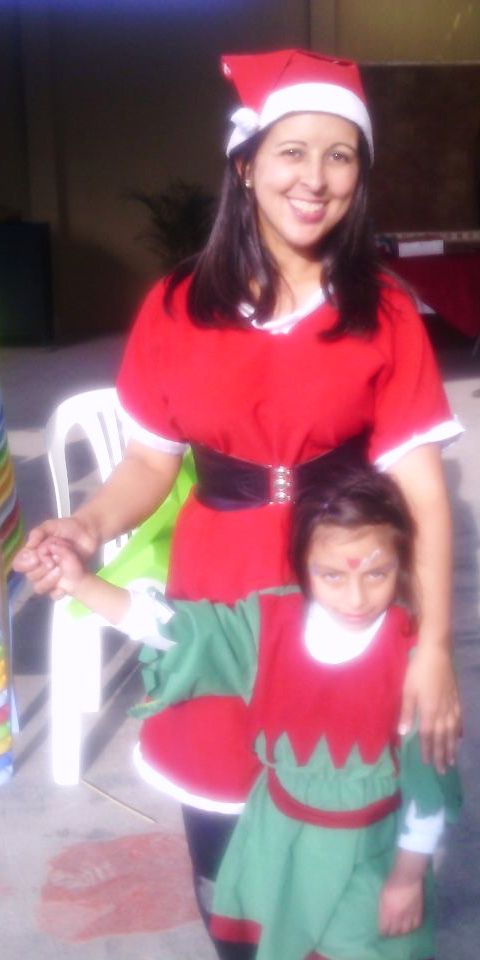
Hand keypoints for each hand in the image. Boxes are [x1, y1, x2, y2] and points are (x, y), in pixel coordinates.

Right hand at [13, 517, 98, 598]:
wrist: (87, 532)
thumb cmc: (66, 528)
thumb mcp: (50, 526)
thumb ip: (37, 534)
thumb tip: (29, 546)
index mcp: (33, 554)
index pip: (19, 565)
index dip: (26, 563)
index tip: (37, 557)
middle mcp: (39, 567)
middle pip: (30, 577)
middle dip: (42, 568)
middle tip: (56, 558)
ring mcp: (51, 576)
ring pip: (40, 587)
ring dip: (49, 579)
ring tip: (61, 568)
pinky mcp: (64, 583)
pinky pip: (54, 594)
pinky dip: (57, 592)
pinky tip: (64, 586)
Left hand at [378, 871, 423, 936]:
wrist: (407, 876)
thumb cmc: (392, 883)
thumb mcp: (383, 896)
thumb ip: (383, 908)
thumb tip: (383, 918)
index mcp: (387, 911)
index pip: (384, 928)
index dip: (383, 932)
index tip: (382, 932)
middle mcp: (398, 916)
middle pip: (395, 932)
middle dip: (392, 933)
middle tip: (390, 931)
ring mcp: (409, 915)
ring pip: (406, 930)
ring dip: (402, 931)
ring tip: (400, 929)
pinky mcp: (418, 912)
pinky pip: (416, 924)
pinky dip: (413, 926)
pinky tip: (410, 925)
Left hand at [398, 644, 460, 773]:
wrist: (437, 653)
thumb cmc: (418, 671)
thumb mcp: (408, 690)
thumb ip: (406, 712)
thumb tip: (403, 733)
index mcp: (429, 711)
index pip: (428, 735)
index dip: (427, 750)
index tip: (427, 763)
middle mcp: (443, 712)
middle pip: (442, 737)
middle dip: (441, 754)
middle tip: (443, 770)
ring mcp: (452, 705)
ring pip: (452, 731)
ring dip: (452, 747)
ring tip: (452, 760)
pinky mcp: (457, 698)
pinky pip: (459, 719)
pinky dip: (459, 731)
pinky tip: (459, 737)